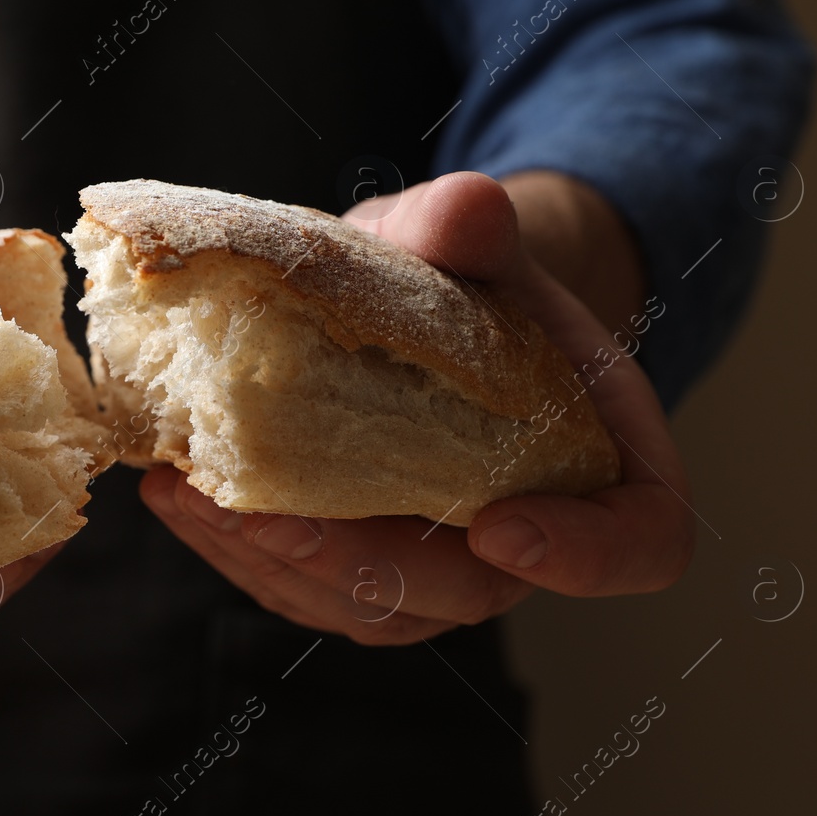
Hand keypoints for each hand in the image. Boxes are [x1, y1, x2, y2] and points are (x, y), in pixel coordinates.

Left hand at [139, 171, 694, 644]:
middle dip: (361, 563)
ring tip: (186, 495)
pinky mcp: (359, 570)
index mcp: (606, 460)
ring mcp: (437, 567)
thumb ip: (475, 231)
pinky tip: (176, 492)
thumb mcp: (474, 241)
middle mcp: (530, 536)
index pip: (639, 542)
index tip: (500, 528)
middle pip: (467, 593)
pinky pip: (306, 587)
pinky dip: (237, 548)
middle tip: (265, 515)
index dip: (586, 556)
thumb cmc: (468, 279)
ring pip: (369, 607)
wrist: (423, 306)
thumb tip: (462, 208)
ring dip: (271, 563)